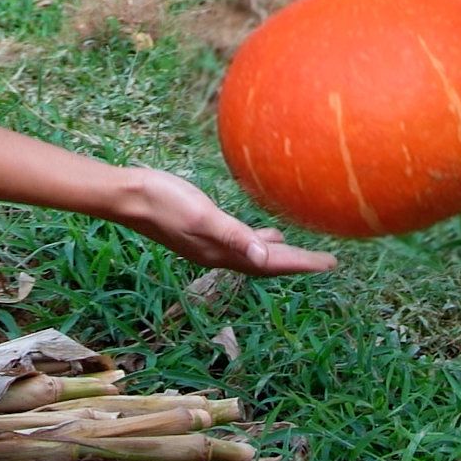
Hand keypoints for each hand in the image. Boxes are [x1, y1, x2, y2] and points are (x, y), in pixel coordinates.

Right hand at [116, 166, 333, 274]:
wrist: (130, 196)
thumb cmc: (164, 201)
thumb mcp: (201, 215)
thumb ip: (233, 235)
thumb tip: (265, 257)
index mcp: (223, 252)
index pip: (271, 264)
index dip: (301, 264)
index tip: (330, 264)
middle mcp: (219, 253)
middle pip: (267, 264)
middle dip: (296, 262)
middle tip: (326, 260)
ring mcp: (210, 243)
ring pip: (254, 254)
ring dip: (278, 255)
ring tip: (300, 251)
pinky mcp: (202, 230)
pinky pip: (239, 240)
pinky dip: (257, 239)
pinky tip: (262, 231)